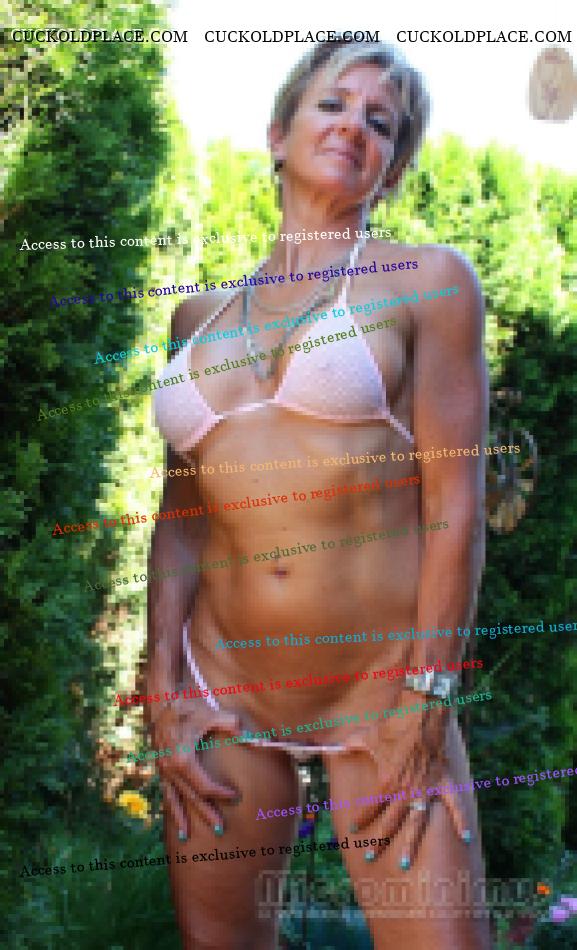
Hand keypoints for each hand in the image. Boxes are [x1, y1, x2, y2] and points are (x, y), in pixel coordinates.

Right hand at [150, 702, 240, 839]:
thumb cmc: (188, 707)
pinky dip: (170, 804)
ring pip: (173, 798)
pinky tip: (174, 815)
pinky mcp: (159, 766)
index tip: (235, 795)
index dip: (221, 793)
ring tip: (186, 837)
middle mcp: (170, 769)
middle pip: (191, 797)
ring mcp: (163, 769)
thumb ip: (231, 725)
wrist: (162, 699)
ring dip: (181, 817)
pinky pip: (165, 790)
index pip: (205, 786)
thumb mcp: (211, 714)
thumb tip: (253, 738)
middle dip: (205, 813)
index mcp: (183, 760)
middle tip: (221, 829)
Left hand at [345, 698, 468, 865]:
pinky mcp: (443, 783)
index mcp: (386, 782)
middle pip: (390, 822)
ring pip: (417, 823)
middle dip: (378, 840)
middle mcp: (405, 791)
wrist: (421, 714)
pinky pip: (455, 806)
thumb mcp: (368, 736)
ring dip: (410, 844)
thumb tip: (334, 747)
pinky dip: (461, 821)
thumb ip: (352, 745)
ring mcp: (426, 789)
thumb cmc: (393, 725)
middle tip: (369, 857)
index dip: (361, 817)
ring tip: (404, 864)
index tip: (354, 828)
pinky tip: (466, 839)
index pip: (370, 806)